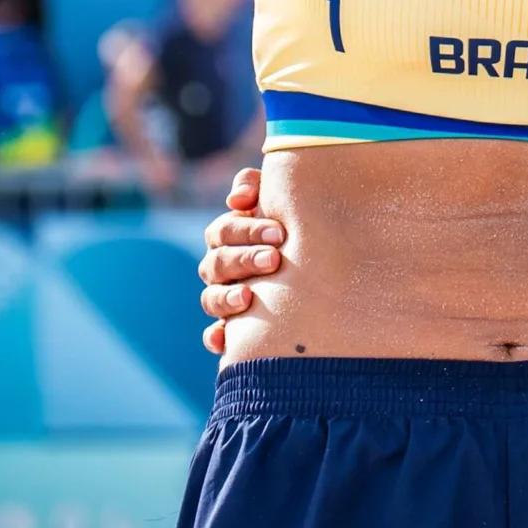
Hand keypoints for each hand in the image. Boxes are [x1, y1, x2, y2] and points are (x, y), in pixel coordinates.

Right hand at [197, 168, 282, 354]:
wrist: (317, 259)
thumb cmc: (295, 223)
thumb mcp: (278, 199)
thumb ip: (255, 187)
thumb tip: (237, 198)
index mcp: (228, 236)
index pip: (224, 231)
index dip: (247, 230)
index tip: (280, 233)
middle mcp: (221, 267)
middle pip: (217, 263)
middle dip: (244, 260)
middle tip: (274, 259)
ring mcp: (224, 297)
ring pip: (211, 298)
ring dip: (227, 297)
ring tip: (249, 296)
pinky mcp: (232, 328)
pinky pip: (216, 335)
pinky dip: (217, 337)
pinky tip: (223, 340)